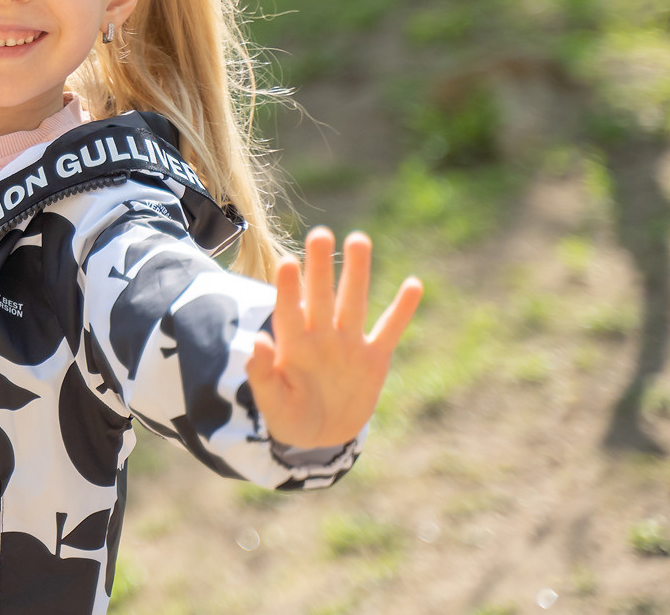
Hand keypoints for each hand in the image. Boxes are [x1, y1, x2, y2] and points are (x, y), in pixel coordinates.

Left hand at [245, 227, 421, 448]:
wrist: (320, 435)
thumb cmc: (288, 415)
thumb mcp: (272, 402)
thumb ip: (262, 375)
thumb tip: (255, 343)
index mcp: (294, 344)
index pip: (289, 310)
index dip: (289, 289)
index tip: (287, 263)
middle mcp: (321, 336)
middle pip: (321, 296)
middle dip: (321, 267)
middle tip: (320, 233)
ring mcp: (349, 344)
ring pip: (353, 301)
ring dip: (357, 273)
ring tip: (359, 239)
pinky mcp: (374, 358)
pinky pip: (390, 330)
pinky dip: (402, 310)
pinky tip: (414, 284)